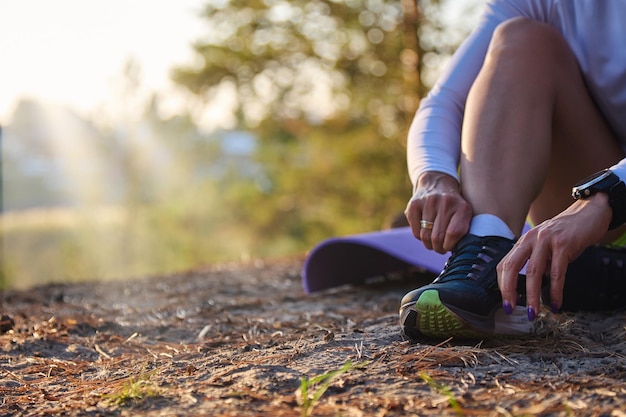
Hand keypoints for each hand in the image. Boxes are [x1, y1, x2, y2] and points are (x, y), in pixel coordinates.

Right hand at [404, 171, 471, 252]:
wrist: (437, 183)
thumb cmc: (454, 207)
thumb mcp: (464, 214)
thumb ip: (463, 231)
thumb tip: (459, 254)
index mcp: (462, 207)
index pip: (454, 233)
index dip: (450, 246)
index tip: (449, 247)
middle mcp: (445, 202)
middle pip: (438, 237)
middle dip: (438, 248)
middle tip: (440, 248)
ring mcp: (428, 202)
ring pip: (425, 236)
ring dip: (429, 244)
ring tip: (432, 243)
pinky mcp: (414, 204)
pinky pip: (415, 231)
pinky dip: (419, 236)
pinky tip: (425, 231)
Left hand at [497, 193, 611, 318]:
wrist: (589, 212)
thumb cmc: (567, 232)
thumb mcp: (545, 245)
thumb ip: (536, 262)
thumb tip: (530, 287)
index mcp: (524, 241)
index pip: (504, 264)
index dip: (502, 285)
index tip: (506, 302)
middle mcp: (530, 239)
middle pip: (511, 267)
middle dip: (508, 290)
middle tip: (511, 309)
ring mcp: (546, 241)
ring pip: (532, 272)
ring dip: (532, 296)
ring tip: (534, 312)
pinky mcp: (563, 244)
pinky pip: (557, 272)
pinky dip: (556, 291)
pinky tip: (556, 303)